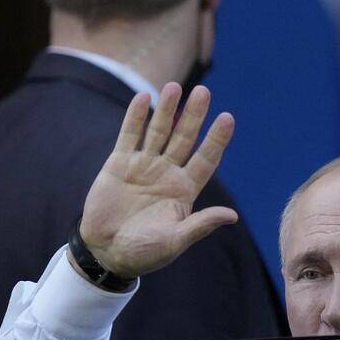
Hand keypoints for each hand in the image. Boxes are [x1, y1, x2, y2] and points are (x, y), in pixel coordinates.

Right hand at [78, 83, 237, 277]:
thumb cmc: (145, 252)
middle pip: (185, 139)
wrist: (107, 253)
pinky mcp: (119, 164)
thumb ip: (201, 225)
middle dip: (194, 116)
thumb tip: (232, 216)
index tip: (228, 118)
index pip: (206, 159)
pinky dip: (135, 117)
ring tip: (175, 87)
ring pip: (158, 132)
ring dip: (167, 110)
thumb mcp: (176, 240)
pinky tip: (144, 98)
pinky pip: (129, 136)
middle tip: (204, 91)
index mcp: (185, 190)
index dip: (216, 139)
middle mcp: (168, 173)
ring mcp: (144, 166)